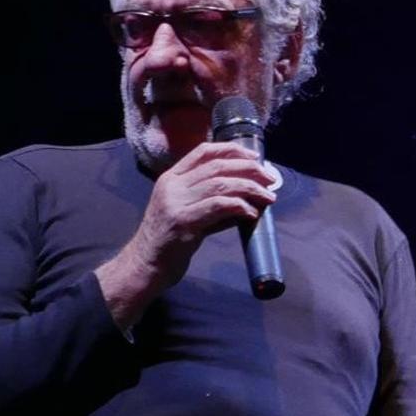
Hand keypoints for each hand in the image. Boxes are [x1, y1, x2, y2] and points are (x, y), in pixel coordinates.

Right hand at [95, 142, 276, 330]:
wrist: (146, 265)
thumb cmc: (170, 240)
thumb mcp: (189, 213)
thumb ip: (213, 201)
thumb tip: (249, 196)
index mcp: (171, 178)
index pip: (203, 151)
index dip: (231, 150)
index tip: (254, 157)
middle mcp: (172, 185)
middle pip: (217, 166)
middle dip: (248, 169)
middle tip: (269, 178)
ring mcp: (175, 202)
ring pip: (220, 184)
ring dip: (250, 188)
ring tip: (268, 197)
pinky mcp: (183, 222)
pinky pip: (218, 206)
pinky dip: (239, 206)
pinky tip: (251, 213)